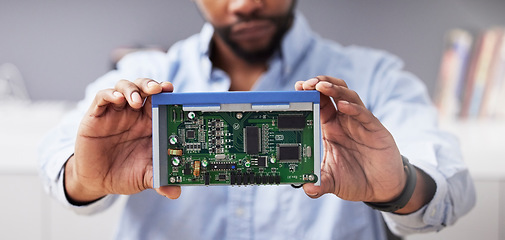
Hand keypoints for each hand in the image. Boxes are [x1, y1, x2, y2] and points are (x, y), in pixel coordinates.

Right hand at [65, 78, 180, 203]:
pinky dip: (110, 94)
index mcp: (151, 124)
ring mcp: (116, 112)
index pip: (162, 101)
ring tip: (136, 100)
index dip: (168, 93)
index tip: (174, 91)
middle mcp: (135, 114)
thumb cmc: (124, 173)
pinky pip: (102, 98)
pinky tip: (117, 99)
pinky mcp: (96, 116)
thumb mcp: (144, 177)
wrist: (97, 181)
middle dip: (152, 85)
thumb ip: (159, 180)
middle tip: (158, 89)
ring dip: (132, 88)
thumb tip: (175, 192)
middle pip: (145, 88)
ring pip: (125, 87)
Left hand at [295, 76, 405, 202]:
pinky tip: (342, 105)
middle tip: (305, 84)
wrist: (382, 188)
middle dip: (318, 84)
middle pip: (331, 94)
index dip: (308, 95)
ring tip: (320, 86)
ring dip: (333, 89)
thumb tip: (306, 188)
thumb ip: (318, 184)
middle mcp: (344, 122)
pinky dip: (352, 108)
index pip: (318, 105)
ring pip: (347, 97)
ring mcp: (359, 123)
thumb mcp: (332, 181)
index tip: (296, 88)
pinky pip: (363, 114)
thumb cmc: (355, 179)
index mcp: (331, 129)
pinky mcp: (375, 129)